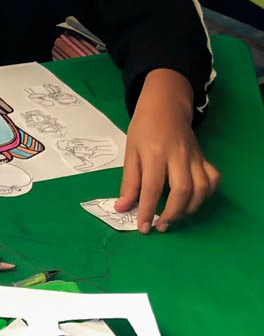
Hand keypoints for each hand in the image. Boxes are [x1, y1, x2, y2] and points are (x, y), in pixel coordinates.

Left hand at [115, 69, 219, 232]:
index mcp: (154, 153)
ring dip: (189, 208)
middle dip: (172, 213)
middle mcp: (177, 156)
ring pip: (201, 188)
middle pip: (181, 190)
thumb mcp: (130, 152)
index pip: (151, 187)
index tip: (143, 227)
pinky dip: (206, 194)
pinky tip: (193, 200)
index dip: (147, 210)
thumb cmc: (143, 129)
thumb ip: (129, 181)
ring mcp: (194, 157)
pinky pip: (213, 179)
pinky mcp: (204, 158)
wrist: (165, 107)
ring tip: (174, 216)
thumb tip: (122, 207)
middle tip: (161, 226)